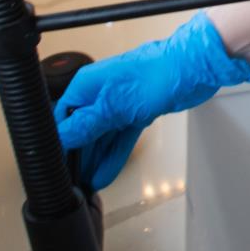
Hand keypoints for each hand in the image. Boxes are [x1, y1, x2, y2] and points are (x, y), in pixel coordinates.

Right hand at [54, 11, 249, 189]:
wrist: (190, 68)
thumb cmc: (153, 75)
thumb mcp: (112, 106)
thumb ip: (86, 124)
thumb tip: (64, 138)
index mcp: (87, 85)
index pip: (63, 116)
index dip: (61, 140)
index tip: (59, 162)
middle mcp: (100, 93)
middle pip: (83, 129)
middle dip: (80, 155)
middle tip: (74, 179)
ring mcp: (119, 103)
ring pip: (102, 136)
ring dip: (97, 159)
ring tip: (87, 182)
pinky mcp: (137, 112)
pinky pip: (120, 137)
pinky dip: (114, 154)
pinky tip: (106, 172)